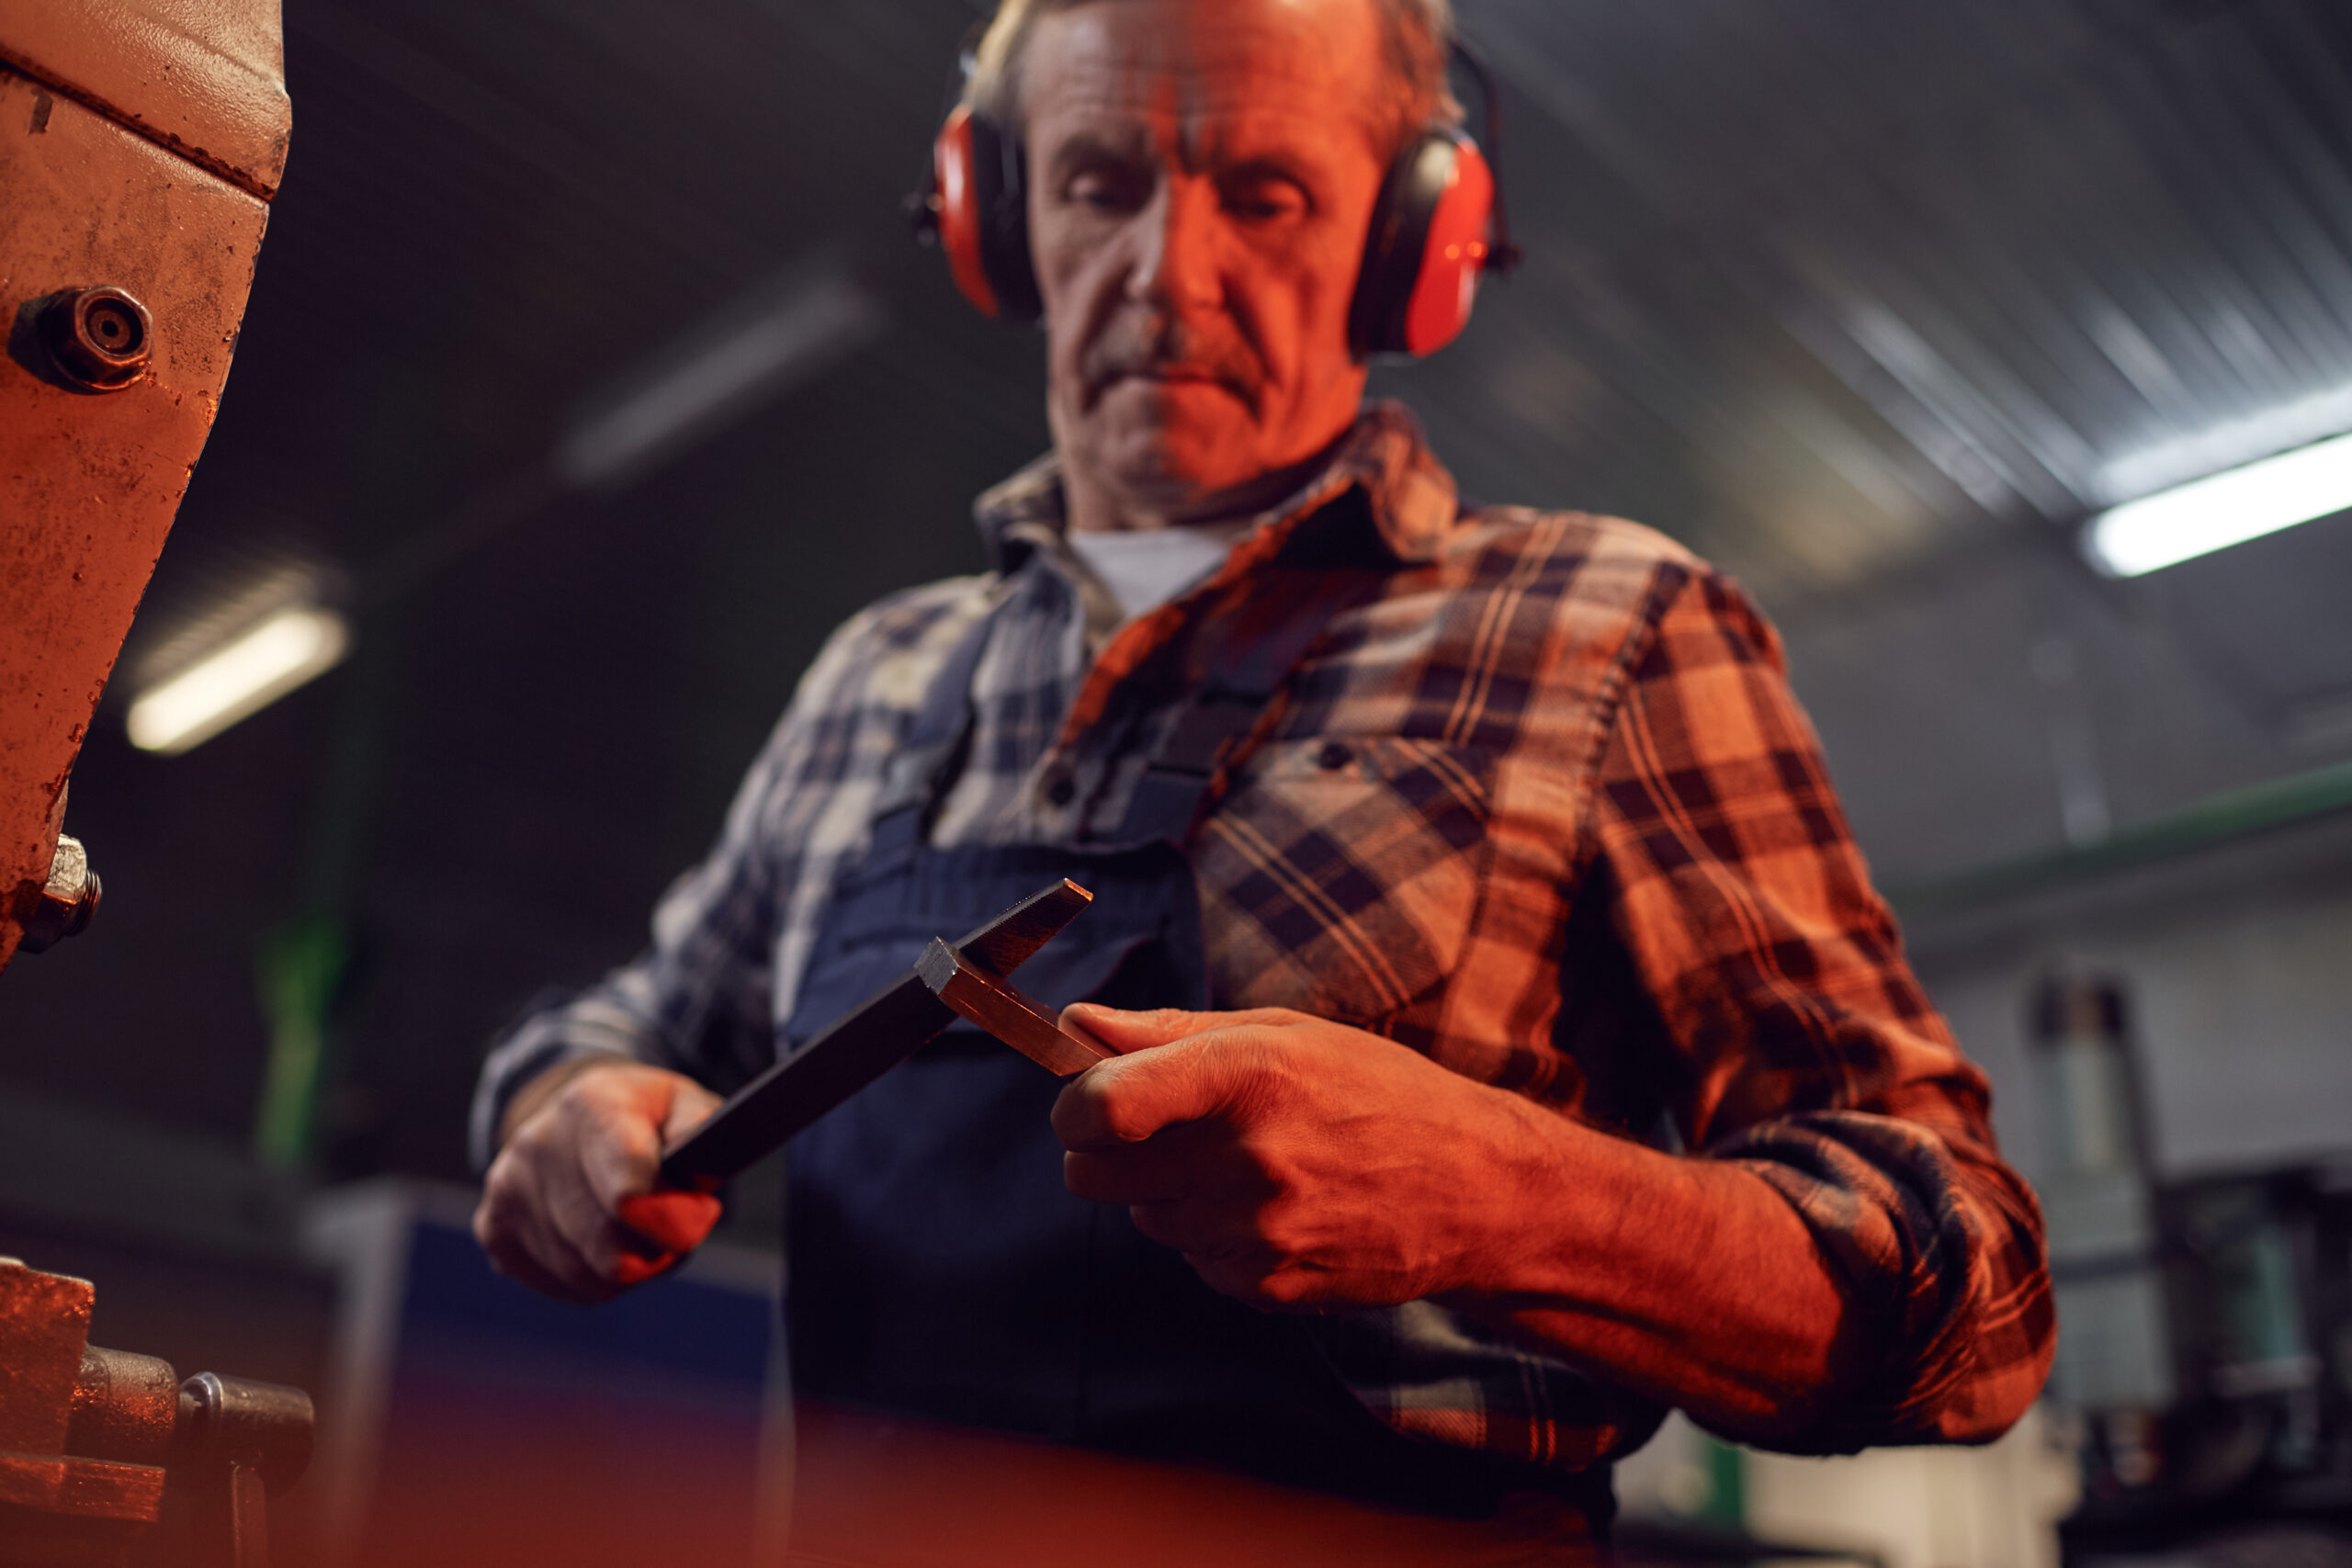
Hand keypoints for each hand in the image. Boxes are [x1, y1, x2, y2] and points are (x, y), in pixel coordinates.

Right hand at [473, 1058, 723, 1302]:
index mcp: (592, 1105)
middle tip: (672, 1234)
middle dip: (653, 1250)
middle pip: (608, 1242)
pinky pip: (565, 1287)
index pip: (624, 1180)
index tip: (682, 1233)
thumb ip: (701, 1129)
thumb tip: (700, 1166)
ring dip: (626, 1269)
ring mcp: (509, 1189)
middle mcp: (538, 1144)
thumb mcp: (682, 1103)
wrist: (571, 1117)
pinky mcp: (494, 1229)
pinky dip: (593, 1278)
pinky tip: (599, 1241)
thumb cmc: (642, 1117)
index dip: (659, 1218)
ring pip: (590, 1273)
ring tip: (636, 1234)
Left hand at [1051, 1005, 1554, 1310]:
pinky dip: (1211, 1233)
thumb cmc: (1381, 1093)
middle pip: (1094, 1172)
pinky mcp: (1266, 1286)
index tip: (1085, 1100)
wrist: (1478, 1191)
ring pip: (1143, 1216)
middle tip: (1157, 1129)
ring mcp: (1257, 1232)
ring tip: (1246, 1163)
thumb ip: (1170, 1032)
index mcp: (1249, 1075)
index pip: (1103, 1105)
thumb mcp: (1286, 1033)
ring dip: (1168, 1190)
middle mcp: (1248, 1159)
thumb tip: (1077, 1026)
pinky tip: (1274, 1206)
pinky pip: (1191, 1257)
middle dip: (1106, 1149)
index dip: (1074, 1105)